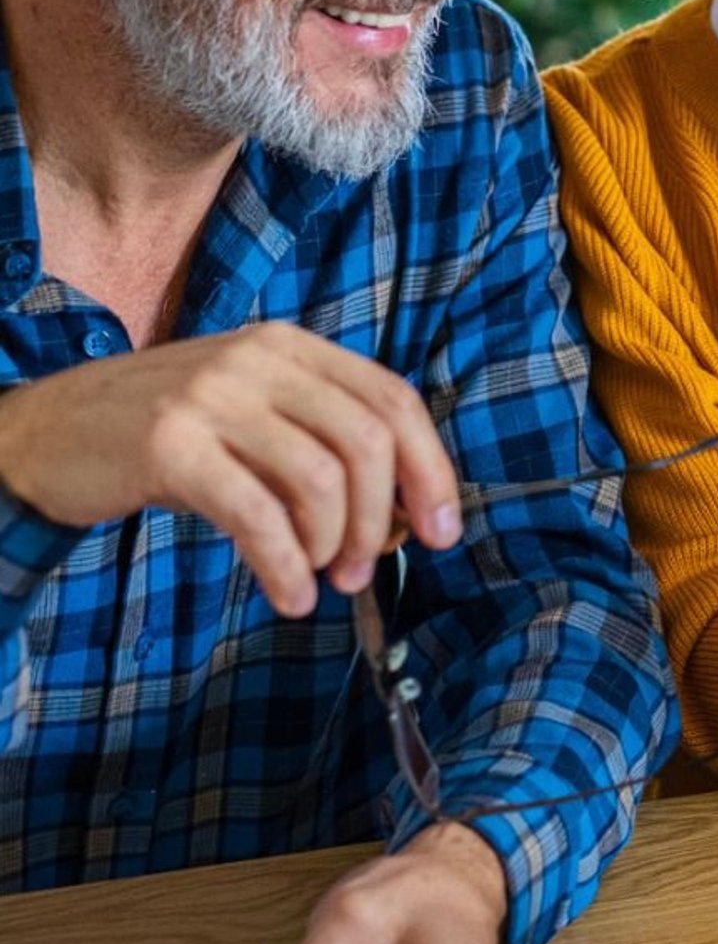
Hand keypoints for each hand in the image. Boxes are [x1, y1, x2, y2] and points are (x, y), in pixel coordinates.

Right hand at [0, 321, 461, 613]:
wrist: (47, 432)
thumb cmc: (169, 436)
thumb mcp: (253, 415)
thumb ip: (323, 445)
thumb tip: (408, 519)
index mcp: (292, 348)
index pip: (393, 400)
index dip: (431, 470)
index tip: (444, 531)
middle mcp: (258, 359)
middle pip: (368, 441)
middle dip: (385, 519)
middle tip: (366, 570)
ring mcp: (211, 396)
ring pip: (321, 477)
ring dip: (335, 544)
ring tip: (320, 578)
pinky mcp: (169, 445)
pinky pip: (256, 514)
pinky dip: (284, 566)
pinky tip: (290, 595)